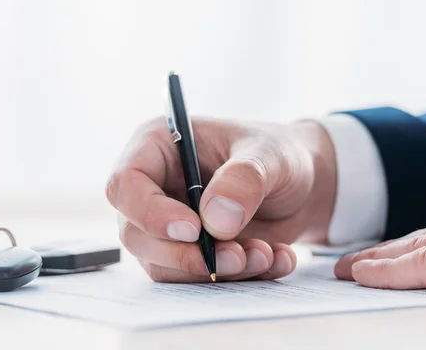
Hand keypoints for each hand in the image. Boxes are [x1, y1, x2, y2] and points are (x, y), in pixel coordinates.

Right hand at [106, 117, 335, 281]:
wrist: (300, 185)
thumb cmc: (277, 155)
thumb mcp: (270, 155)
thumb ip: (244, 179)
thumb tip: (215, 222)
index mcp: (159, 146)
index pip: (125, 184)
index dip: (150, 212)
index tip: (193, 229)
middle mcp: (155, 188)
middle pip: (136, 235)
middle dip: (186, 255)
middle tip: (236, 256)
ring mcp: (168, 225)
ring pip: (164, 265)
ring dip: (214, 271)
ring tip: (264, 254)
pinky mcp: (188, 253)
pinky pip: (195, 278)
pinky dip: (233, 278)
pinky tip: (272, 259)